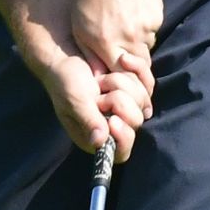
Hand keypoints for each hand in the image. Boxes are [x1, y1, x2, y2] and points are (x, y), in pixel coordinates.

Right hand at [35, 46, 153, 161]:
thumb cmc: (64, 83)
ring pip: (142, 99)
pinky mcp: (133, 91)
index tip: (113, 119)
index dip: (123, 136)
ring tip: (101, 80)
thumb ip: (88, 120)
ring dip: (120, 83)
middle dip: (118, 100)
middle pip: (136, 121)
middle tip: (99, 94)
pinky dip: (133, 70)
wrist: (66, 57)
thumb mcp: (74, 102)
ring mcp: (126, 108)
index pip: (121, 152)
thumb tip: (99, 142)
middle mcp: (114, 126)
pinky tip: (118, 65)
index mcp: (97, 138)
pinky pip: (146, 83)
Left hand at [71, 0, 163, 73]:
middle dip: (133, 61)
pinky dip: (145, 23)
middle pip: (141, 64)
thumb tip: (100, 79)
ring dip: (138, 40)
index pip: (125, 76)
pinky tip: (132, 9)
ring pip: (148, 44)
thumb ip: (91, 56)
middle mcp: (131, 39)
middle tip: (122, 45)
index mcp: (109, 45)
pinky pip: (153, 27)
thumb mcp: (79, 29)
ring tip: (124, 21)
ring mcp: (147, 26)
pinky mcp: (157, 13)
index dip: (125, 78)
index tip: (120, 73)